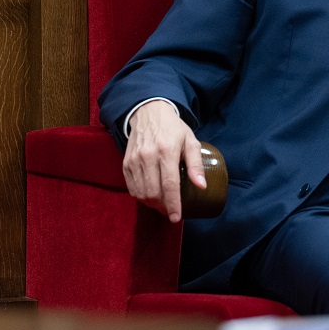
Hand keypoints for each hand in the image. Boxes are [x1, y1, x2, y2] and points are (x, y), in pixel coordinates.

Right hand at [122, 100, 205, 222]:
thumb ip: (196, 164)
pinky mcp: (126, 162)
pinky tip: (150, 195)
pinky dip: (141, 196)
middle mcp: (148, 156)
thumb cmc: (173, 128)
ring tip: (161, 204)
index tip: (176, 217)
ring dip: (152, 203)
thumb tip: (202, 186)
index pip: (169, 184)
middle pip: (153, 192)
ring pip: (141, 192)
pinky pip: (132, 187)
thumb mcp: (190, 141)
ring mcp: (134, 160)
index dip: (173, 204)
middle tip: (171, 210)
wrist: (148, 112)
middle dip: (162, 206)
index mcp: (166, 150)